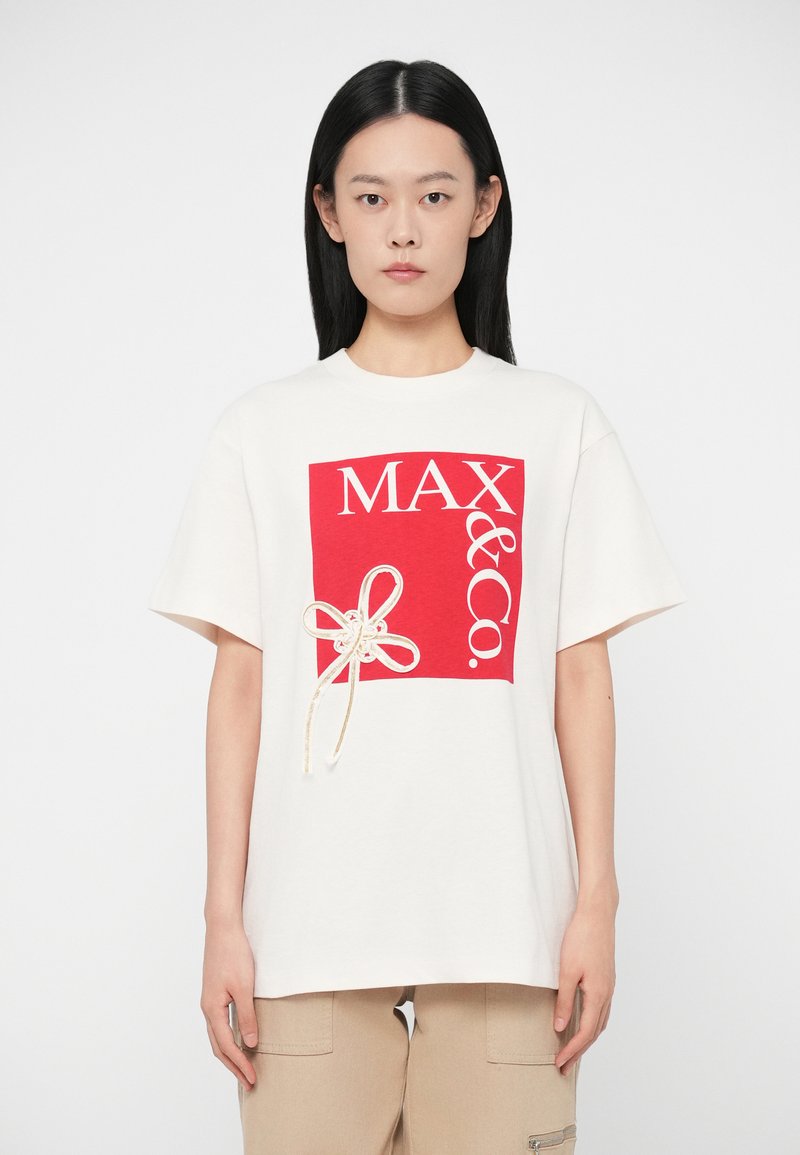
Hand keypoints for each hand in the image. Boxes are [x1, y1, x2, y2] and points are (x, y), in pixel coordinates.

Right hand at [200, 918, 258, 1090]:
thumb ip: (247, 1017)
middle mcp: (207, 1008)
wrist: (223, 928)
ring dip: (230, 1054)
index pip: (226, 1046)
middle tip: (249, 1082)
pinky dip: (228, 1038)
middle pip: (218, 1046)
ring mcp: (209, 1001)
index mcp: (212, 1009)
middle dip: (233, 1066)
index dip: (240, 1064)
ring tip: (244, 1068)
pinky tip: (239, 1040)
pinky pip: (220, 1024)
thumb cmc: (234, 954)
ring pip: (217, 1036)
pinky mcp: (215, 993)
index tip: (253, 1079)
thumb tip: (250, 1044)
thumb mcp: (245, 987)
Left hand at [552, 898, 615, 1074]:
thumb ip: (564, 1001)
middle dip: (580, 1051)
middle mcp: (608, 994)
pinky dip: (592, 1022)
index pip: (586, 1032)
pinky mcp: (606, 978)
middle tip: (564, 1066)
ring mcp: (609, 986)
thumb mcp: (567, 971)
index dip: (573, 1050)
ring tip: (573, 1050)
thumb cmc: (581, 939)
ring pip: (601, 1021)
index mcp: (598, 995)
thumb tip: (560, 1027)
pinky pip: (601, 1009)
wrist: (597, 914)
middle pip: (595, 1032)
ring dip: (587, 1038)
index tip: (559, 1062)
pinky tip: (583, 1021)